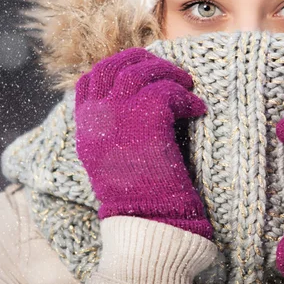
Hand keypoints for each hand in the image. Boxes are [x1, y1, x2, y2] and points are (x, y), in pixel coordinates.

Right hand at [74, 47, 211, 239]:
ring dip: (169, 74)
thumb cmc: (138, 194)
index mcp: (85, 127)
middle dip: (143, 60)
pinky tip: (198, 110)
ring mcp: (118, 117)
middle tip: (168, 70)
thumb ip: (114, 127)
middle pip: (114, 66)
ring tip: (187, 86)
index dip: (118, 67)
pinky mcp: (146, 121)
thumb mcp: (112, 157)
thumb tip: (138, 98)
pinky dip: (186, 97)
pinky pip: (167, 91)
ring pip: (140, 72)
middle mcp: (96, 118)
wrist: (147, 223)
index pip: (90, 79)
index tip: (142, 70)